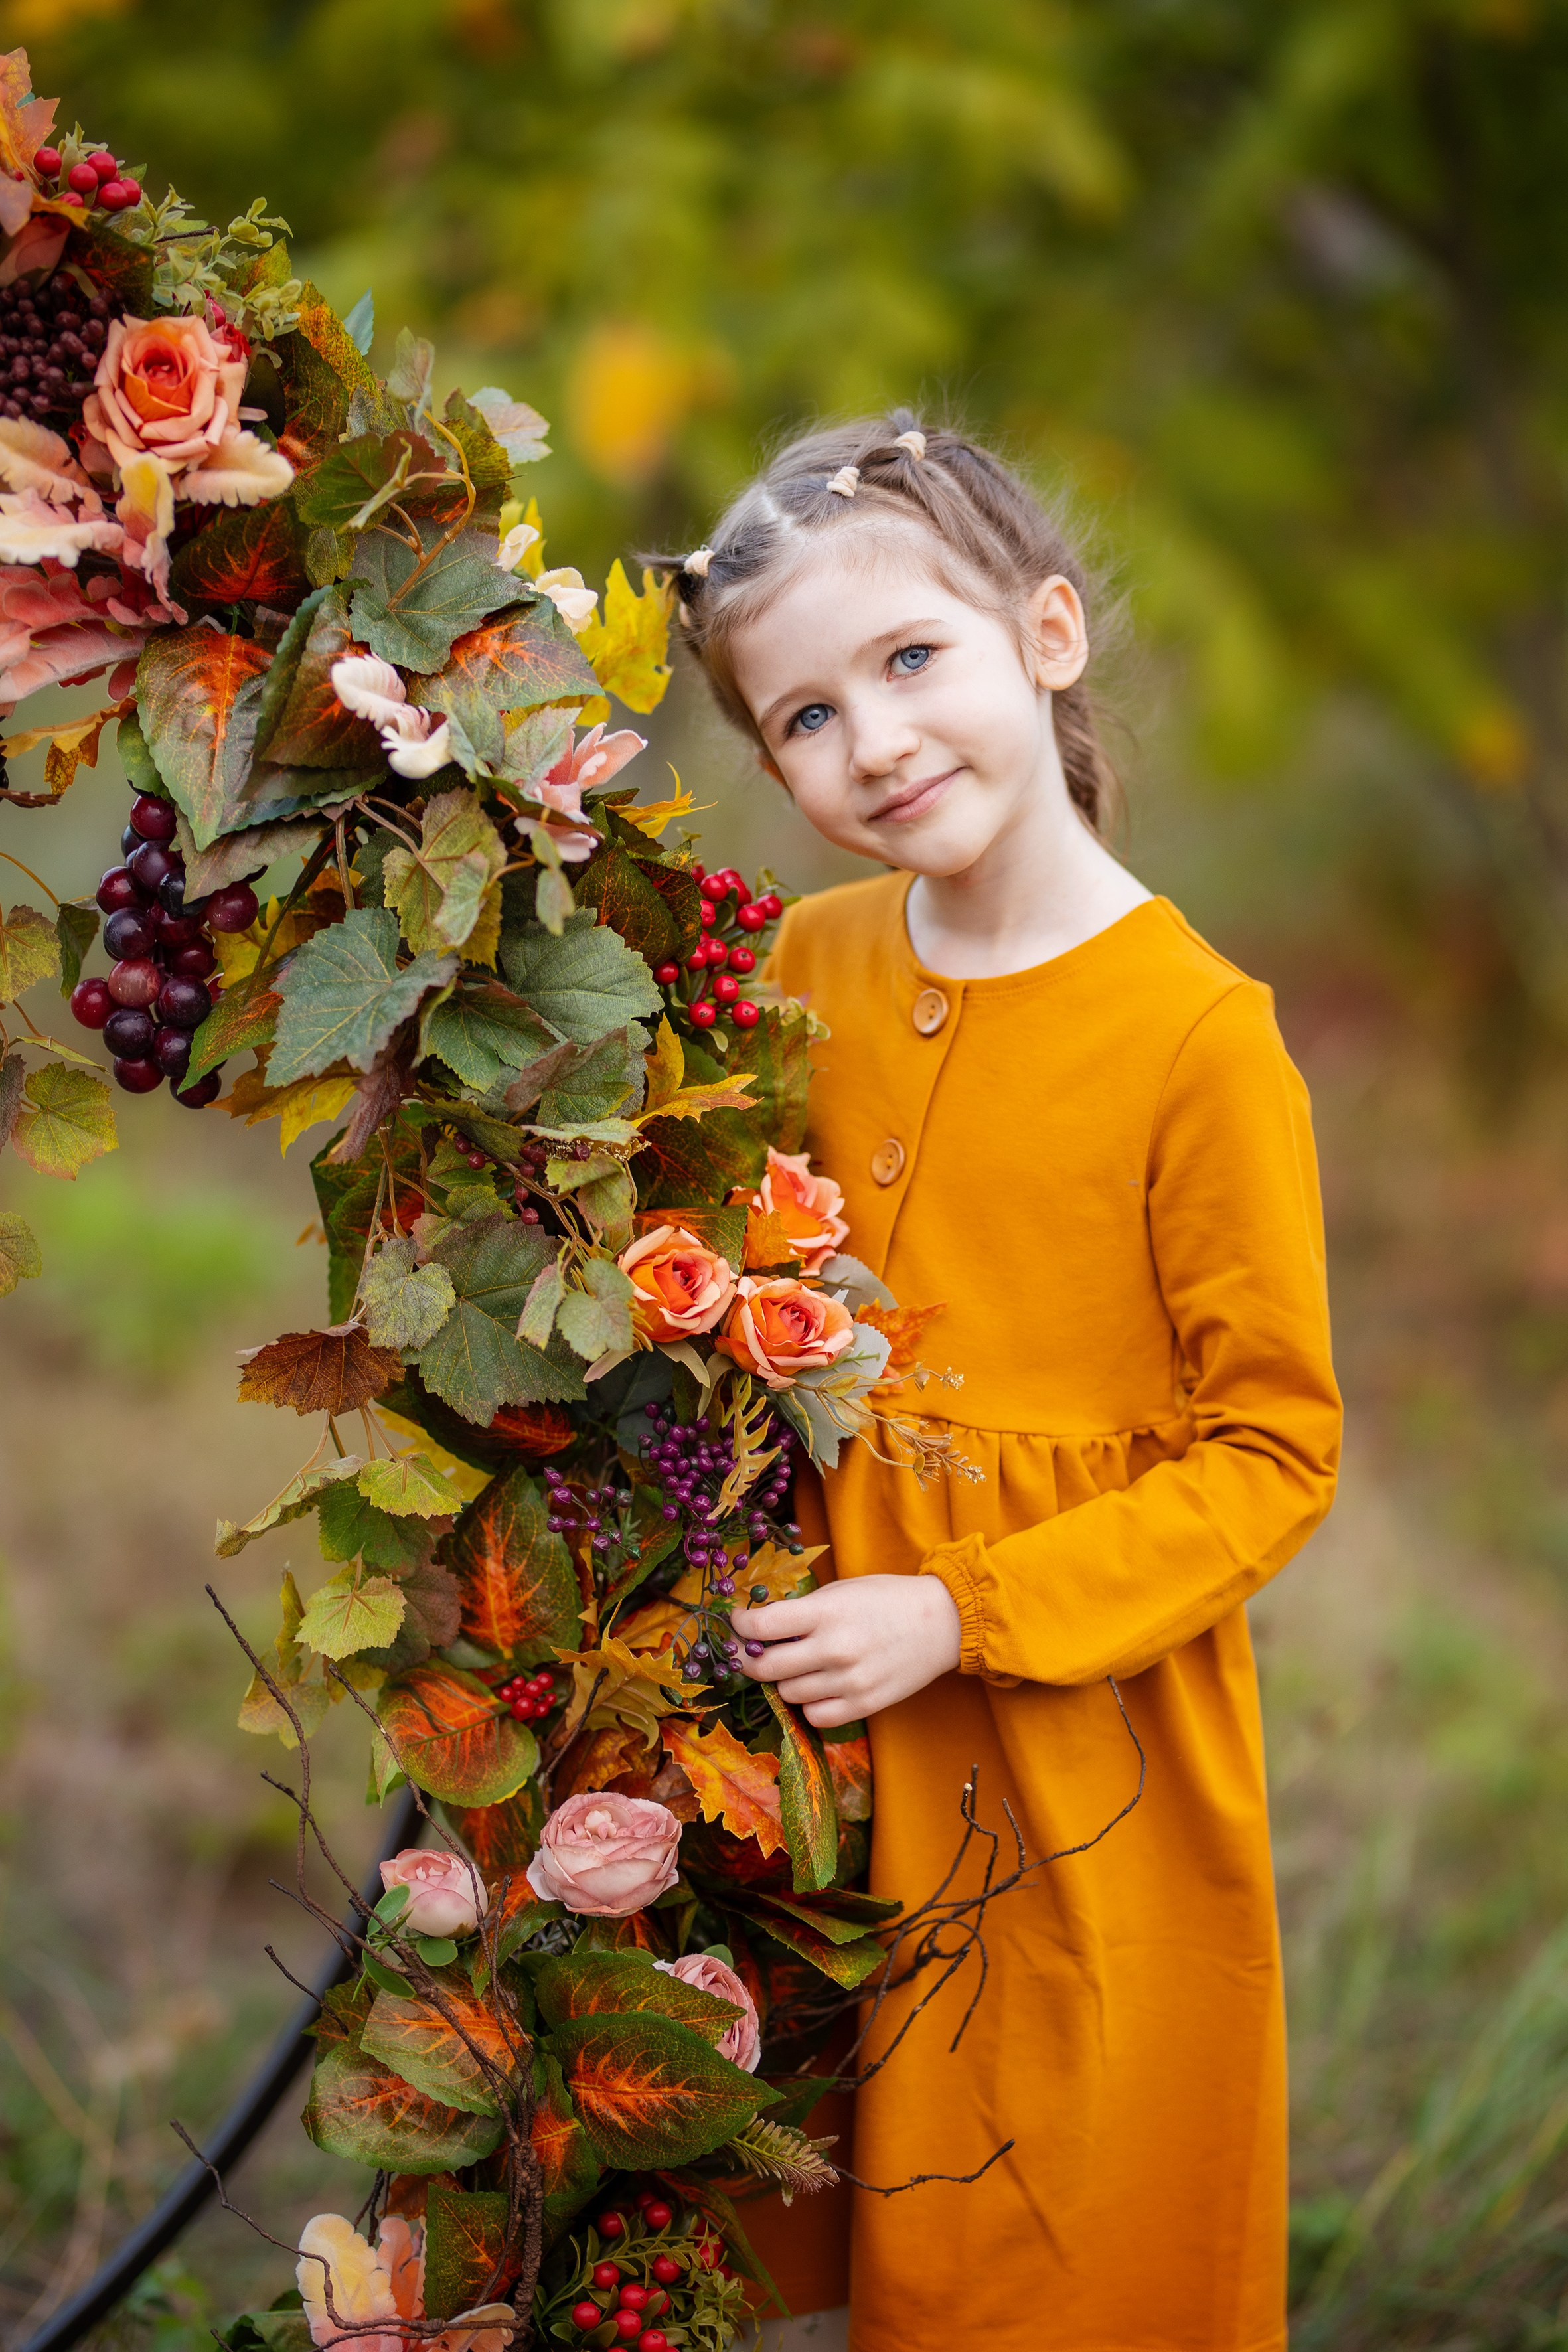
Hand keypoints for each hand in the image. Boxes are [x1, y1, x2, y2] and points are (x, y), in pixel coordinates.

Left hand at [730, 1574, 961, 1726]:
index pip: (762, 1626)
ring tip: (795, 1666)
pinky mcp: (864, 1705)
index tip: (737, 1622)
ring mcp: (849, 1682)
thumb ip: (802, 1610)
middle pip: (766, 1667)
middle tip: (750, 1651)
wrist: (942, 1622)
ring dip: (784, 1681)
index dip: (740, 1625)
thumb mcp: (841, 1590)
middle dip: (749, 1659)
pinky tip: (817, 1687)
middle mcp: (834, 1649)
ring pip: (788, 1694)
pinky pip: (816, 1716)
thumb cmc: (887, 1599)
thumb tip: (757, 1626)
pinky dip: (809, 1704)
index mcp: (826, 1611)